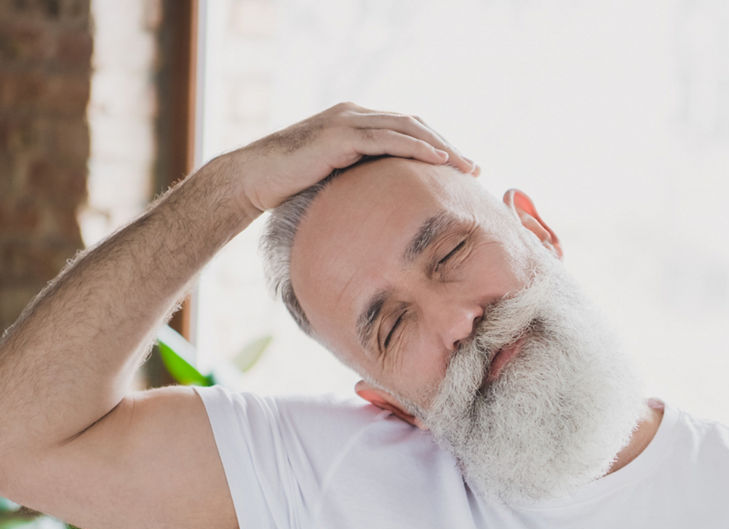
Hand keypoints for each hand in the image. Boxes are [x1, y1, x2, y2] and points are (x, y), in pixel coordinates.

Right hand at [231, 102, 478, 212]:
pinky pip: (388, 138)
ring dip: (441, 147)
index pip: (406, 129)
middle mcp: (355, 115)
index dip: (436, 146)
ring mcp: (348, 121)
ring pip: (407, 127)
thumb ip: (359, 185)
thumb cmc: (289, 187)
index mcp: (355, 123)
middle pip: (414, 124)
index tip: (461, 169)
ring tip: (466, 167)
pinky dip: (416, 148)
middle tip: (474, 168)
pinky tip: (439, 162)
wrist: (253, 179)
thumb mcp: (334, 183)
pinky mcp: (340, 134)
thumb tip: (382, 213)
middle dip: (447, 146)